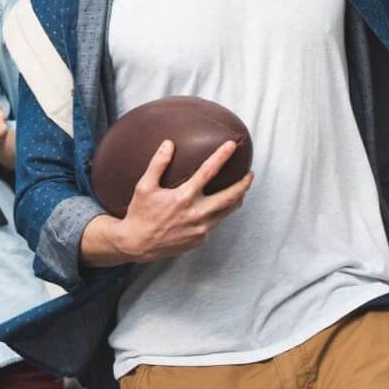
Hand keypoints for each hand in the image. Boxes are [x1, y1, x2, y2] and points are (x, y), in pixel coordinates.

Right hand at [89, 140, 252, 265]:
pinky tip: (215, 207)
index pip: (208, 171)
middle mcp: (196, 214)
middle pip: (230, 196)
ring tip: (241, 189)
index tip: (232, 145)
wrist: (137, 244)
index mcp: (183, 197)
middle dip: (243, 184)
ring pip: (227, 211)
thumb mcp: (144, 186)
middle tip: (250, 174)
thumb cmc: (140, 213)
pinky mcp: (200, 239)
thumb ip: (158, 164)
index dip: (222, 156)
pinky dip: (218, 212)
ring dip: (237, 199)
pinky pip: (214, 223)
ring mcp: (200, 229)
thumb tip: (169, 144)